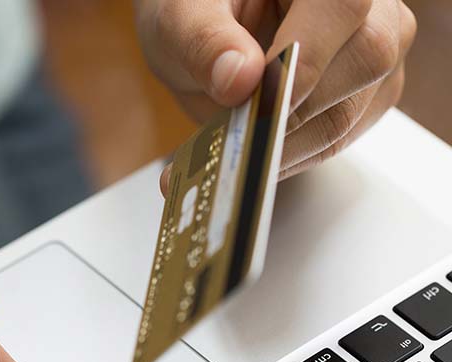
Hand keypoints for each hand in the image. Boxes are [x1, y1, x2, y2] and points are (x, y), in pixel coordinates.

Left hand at [135, 0, 415, 183]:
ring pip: (350, 113)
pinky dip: (293, 156)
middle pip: (364, 61)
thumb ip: (203, 40)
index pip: (342, 7)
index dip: (307, 61)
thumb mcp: (180, 18)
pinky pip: (339, 139)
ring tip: (236, 155)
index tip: (259, 103)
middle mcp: (367, 7)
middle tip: (236, 138)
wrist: (211, 41)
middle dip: (292, 114)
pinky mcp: (364, 98)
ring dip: (286, 146)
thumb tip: (239, 79)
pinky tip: (255, 157)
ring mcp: (372, 54)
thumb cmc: (198, 18)